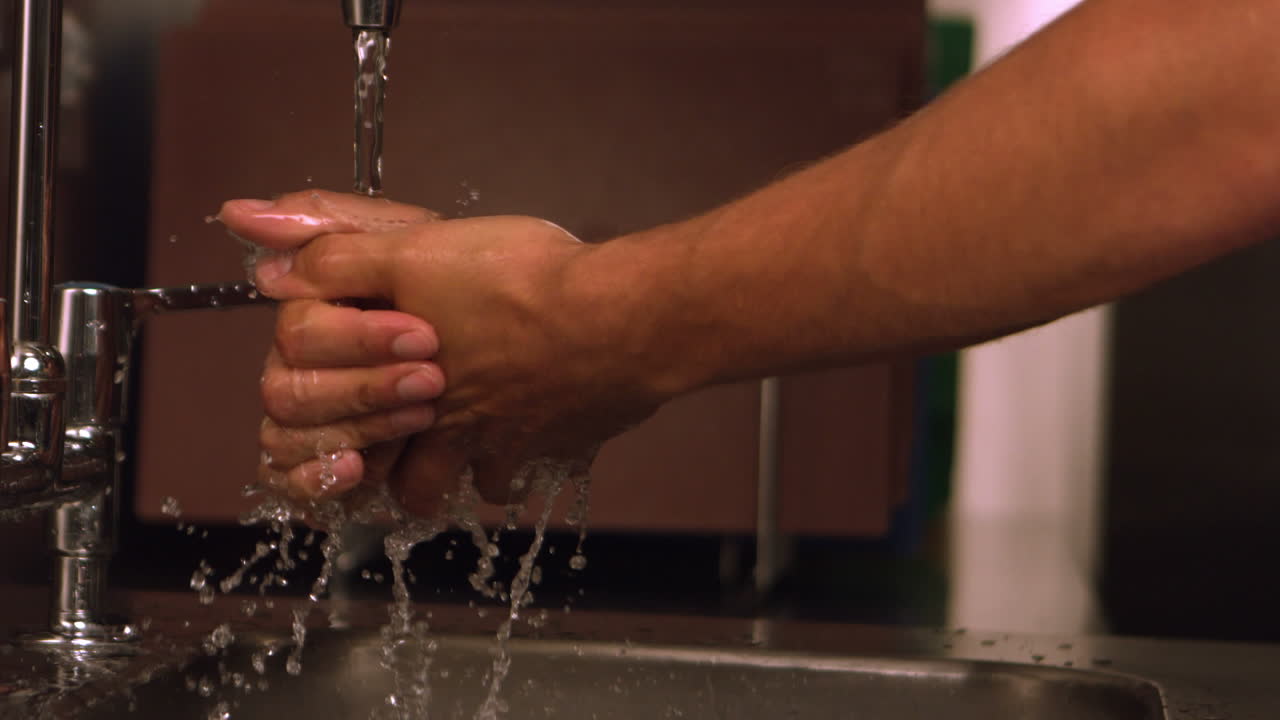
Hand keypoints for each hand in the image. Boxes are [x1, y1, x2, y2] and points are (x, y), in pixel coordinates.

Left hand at [221, 191, 665, 515]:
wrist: (615, 319)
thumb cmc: (521, 279)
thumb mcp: (419, 245)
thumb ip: (338, 255)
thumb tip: (265, 268)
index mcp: (386, 371)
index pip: (315, 406)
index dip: (323, 384)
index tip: (339, 360)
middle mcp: (429, 420)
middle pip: (367, 467)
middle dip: (361, 455)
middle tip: (369, 440)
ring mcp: (485, 444)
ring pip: (430, 489)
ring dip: (425, 475)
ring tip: (435, 449)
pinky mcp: (540, 450)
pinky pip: (506, 482)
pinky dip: (500, 473)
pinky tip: (510, 444)